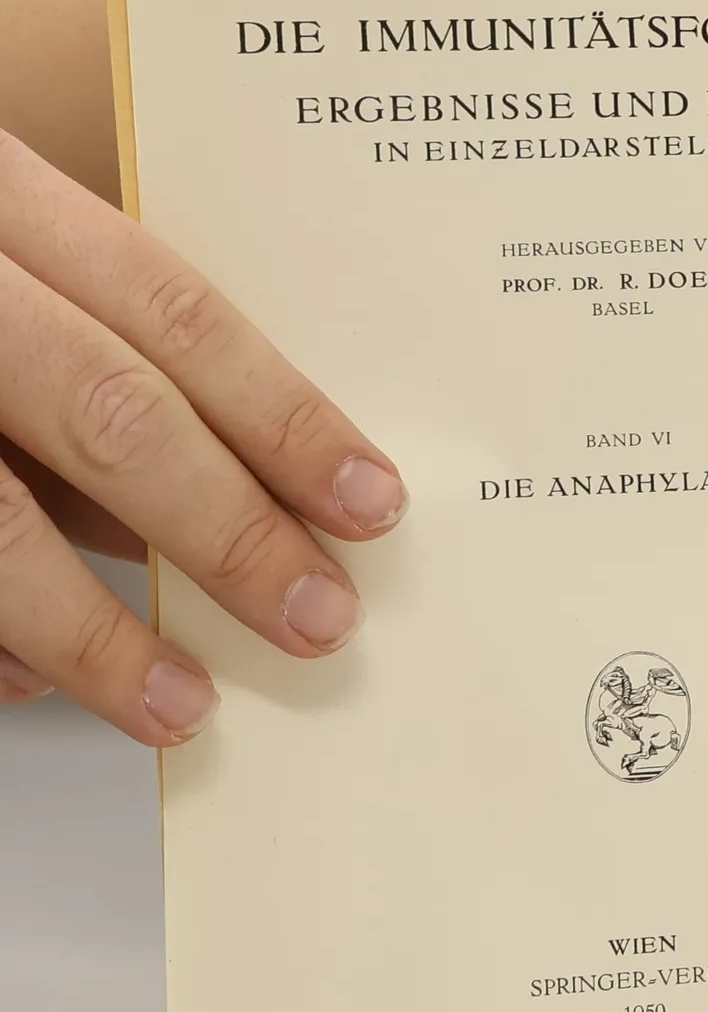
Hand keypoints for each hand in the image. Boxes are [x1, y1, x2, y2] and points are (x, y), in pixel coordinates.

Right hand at [0, 132, 407, 742]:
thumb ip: (81, 336)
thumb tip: (221, 481)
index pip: (168, 306)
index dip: (281, 411)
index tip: (369, 502)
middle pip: (102, 407)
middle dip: (224, 529)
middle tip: (317, 619)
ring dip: (91, 631)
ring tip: (181, 706)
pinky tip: (21, 684)